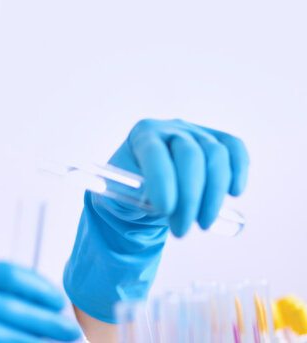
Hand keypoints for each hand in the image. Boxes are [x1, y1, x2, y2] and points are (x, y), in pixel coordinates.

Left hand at [63, 119, 249, 322]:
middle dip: (189, 197)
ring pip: (216, 156)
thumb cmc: (129, 190)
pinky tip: (233, 194)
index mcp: (141, 134)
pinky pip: (235, 149)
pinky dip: (239, 170)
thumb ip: (133, 197)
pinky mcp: (217, 141)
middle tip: (182, 231)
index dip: (162, 179)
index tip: (164, 209)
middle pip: (190, 155)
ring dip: (213, 195)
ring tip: (201, 224)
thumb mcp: (120, 195)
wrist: (144, 186)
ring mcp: (196, 132)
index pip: (154, 152)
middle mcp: (170, 128)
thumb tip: (160, 205)